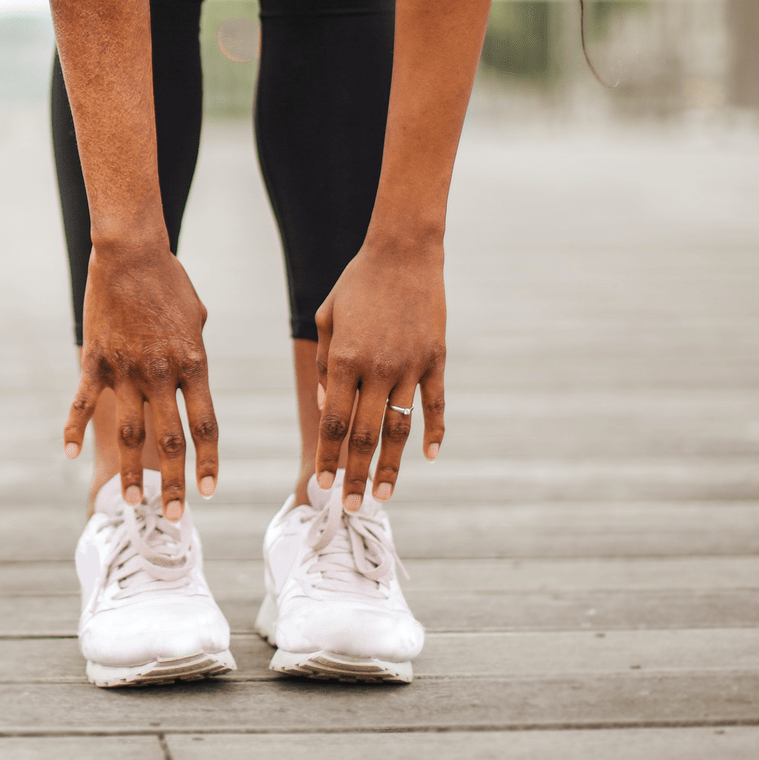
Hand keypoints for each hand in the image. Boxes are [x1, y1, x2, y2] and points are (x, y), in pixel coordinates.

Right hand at [63, 242, 218, 518]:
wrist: (130, 253)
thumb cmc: (169, 281)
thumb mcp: (196, 318)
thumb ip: (193, 355)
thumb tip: (190, 379)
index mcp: (193, 363)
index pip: (205, 425)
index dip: (207, 462)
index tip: (208, 491)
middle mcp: (161, 374)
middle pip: (170, 440)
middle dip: (174, 483)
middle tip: (175, 517)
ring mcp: (125, 370)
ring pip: (130, 432)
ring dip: (131, 472)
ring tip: (130, 502)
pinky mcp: (95, 361)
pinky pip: (82, 403)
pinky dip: (74, 430)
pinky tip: (70, 455)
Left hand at [314, 240, 445, 509]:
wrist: (403, 252)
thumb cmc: (357, 284)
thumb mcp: (327, 318)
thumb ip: (324, 365)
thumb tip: (327, 407)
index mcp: (344, 359)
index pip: (334, 422)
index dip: (329, 457)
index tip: (323, 485)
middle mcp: (377, 368)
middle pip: (365, 435)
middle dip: (356, 475)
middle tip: (351, 507)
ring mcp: (411, 365)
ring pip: (400, 428)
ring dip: (391, 466)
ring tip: (384, 495)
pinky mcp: (436, 359)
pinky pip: (436, 405)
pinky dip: (434, 433)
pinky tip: (430, 457)